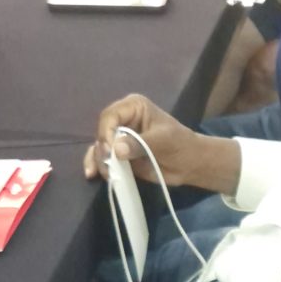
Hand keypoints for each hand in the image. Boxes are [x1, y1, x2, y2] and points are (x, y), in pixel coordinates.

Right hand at [84, 91, 240, 193]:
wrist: (189, 164)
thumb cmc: (180, 144)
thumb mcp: (162, 141)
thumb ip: (139, 144)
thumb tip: (116, 149)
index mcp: (133, 107)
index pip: (110, 116)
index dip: (106, 132)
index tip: (111, 150)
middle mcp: (122, 119)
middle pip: (101, 131)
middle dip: (102, 148)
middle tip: (109, 164)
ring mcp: (118, 137)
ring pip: (99, 146)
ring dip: (98, 160)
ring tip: (106, 173)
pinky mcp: (118, 154)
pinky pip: (102, 158)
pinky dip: (96, 166)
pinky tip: (92, 174)